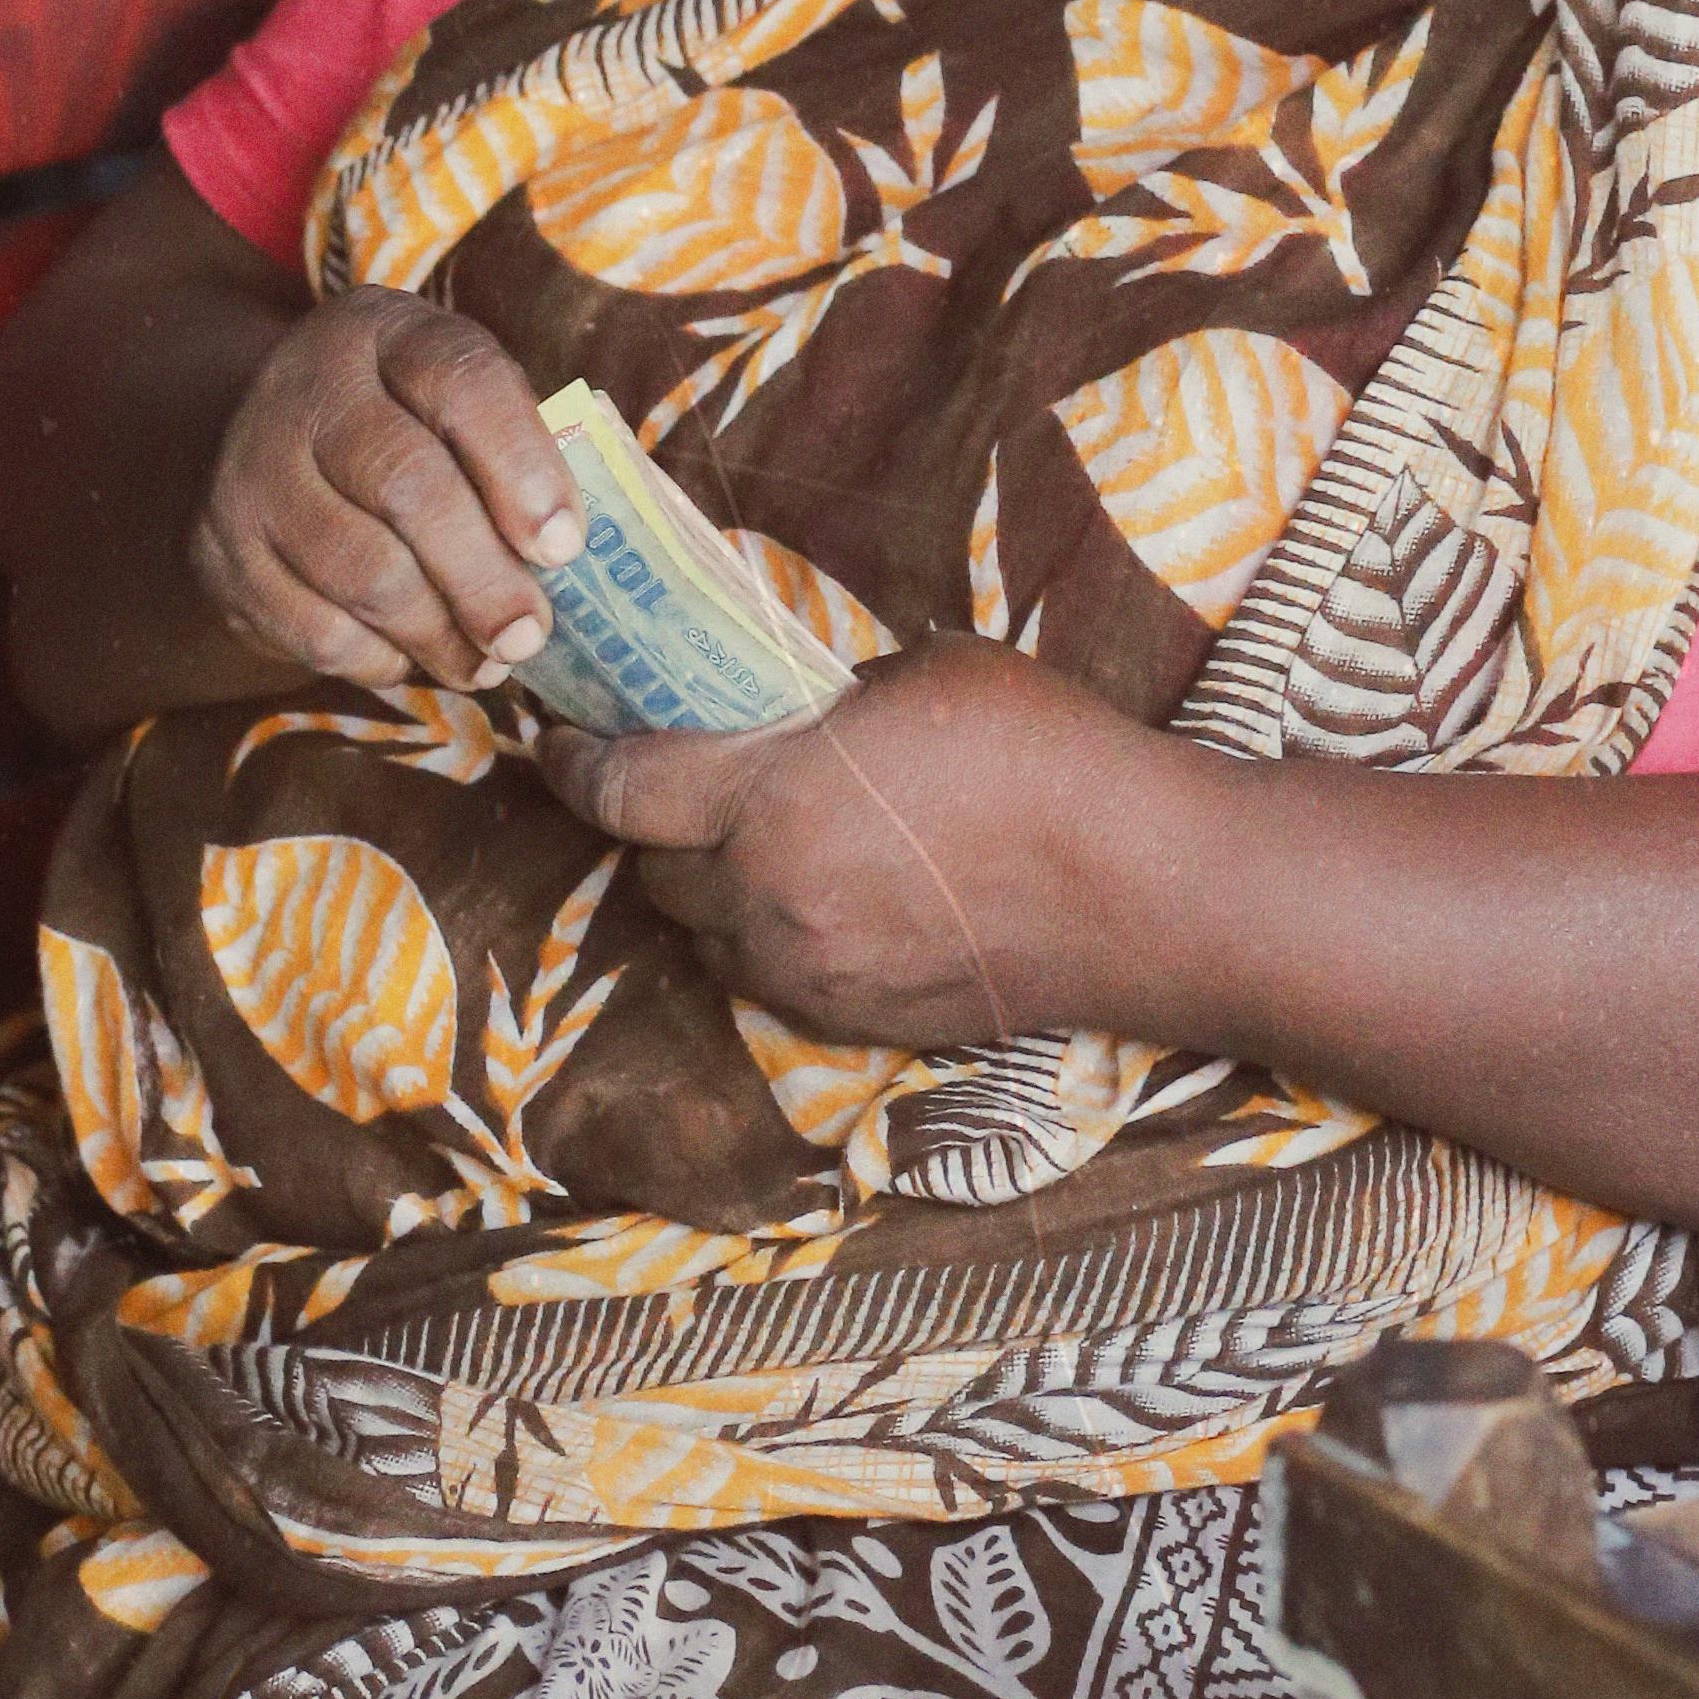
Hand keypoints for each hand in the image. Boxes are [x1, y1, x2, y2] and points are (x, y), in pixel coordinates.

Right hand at [187, 289, 583, 694]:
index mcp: (387, 332)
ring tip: (490, 662)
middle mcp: (307, 388)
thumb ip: (523, 452)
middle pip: (404, 484)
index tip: (566, 545)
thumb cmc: (407, 426)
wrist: (267, 442)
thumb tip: (583, 555)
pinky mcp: (222, 554)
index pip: (461, 383)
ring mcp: (253, 471)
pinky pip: (314, 629)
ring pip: (360, 570)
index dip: (521, 467)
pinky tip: (416, 657)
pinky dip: (381, 659)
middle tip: (531, 633)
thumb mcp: (458, 401)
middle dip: (483, 575)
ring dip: (439, 633)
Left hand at [534, 635, 1172, 1053]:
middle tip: (688, 781)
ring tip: (765, 842)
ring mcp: (808, 973)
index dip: (572, 760)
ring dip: (714, 888)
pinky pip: (771, 977)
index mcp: (770, 797)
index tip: (558, 736)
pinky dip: (773, 937)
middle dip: (657, 824)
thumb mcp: (923, 675)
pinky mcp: (853, 1022)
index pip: (618, 790)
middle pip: (652, 868)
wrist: (1140, 889)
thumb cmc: (1042, 753)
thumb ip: (828, 699)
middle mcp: (766, 898)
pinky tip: (831, 897)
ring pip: (706, 932)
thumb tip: (789, 712)